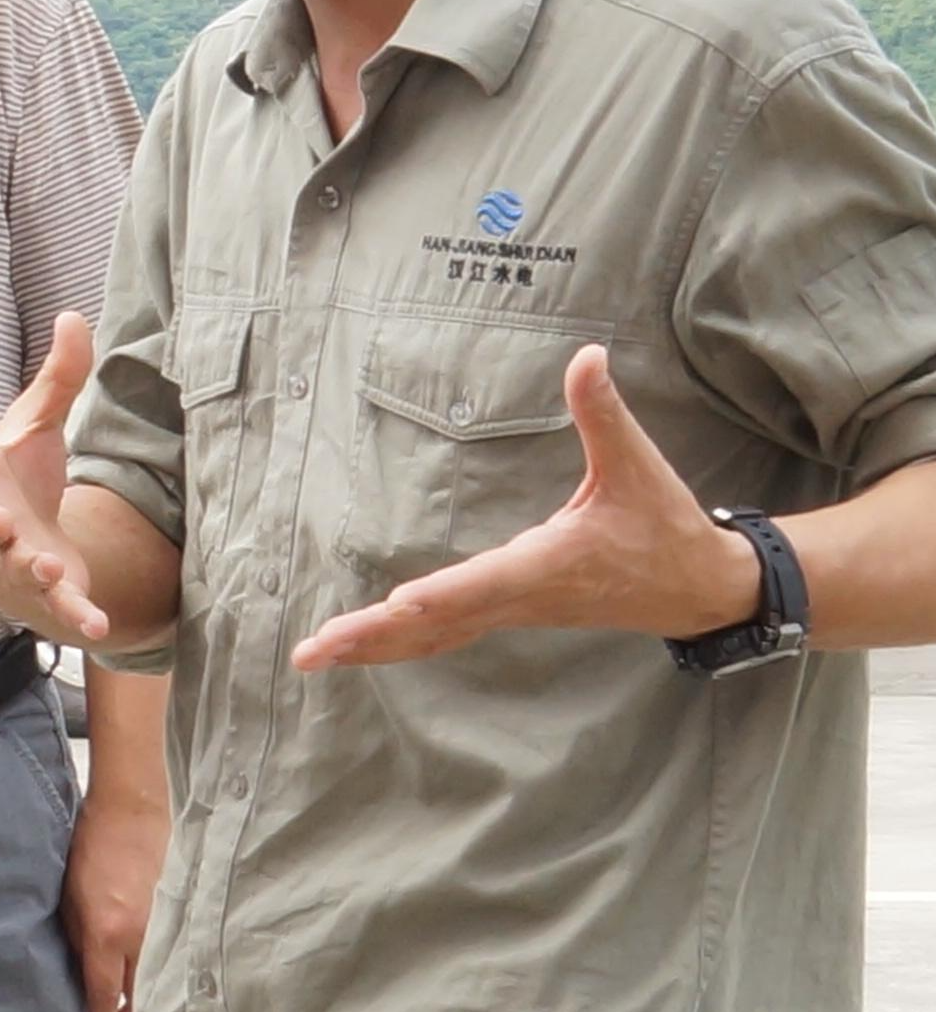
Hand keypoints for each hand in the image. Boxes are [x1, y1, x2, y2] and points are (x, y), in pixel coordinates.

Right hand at [0, 314, 114, 642]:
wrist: (27, 543)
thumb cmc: (23, 479)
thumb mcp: (39, 427)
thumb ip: (58, 378)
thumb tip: (75, 314)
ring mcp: (10, 563)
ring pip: (9, 569)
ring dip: (25, 568)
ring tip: (45, 564)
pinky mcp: (42, 595)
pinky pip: (54, 609)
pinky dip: (73, 618)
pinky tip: (96, 628)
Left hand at [62, 790, 164, 1011]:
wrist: (133, 811)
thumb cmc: (90, 849)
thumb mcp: (69, 898)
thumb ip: (76, 939)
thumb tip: (79, 976)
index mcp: (106, 934)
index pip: (103, 997)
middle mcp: (141, 940)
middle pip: (141, 1003)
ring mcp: (168, 931)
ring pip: (161, 986)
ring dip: (148, 1002)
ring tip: (132, 1009)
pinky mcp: (186, 920)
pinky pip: (176, 961)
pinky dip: (165, 976)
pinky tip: (155, 978)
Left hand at [293, 342, 749, 670]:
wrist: (699, 588)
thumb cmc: (665, 524)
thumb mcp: (637, 463)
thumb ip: (603, 411)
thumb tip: (588, 354)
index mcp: (550, 563)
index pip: (485, 581)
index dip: (441, 595)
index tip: (396, 607)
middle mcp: (524, 596)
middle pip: (439, 622)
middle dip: (375, 636)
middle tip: (313, 651)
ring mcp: (516, 611)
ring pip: (435, 637)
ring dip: (375, 648)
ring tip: (311, 657)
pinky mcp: (512, 613)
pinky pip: (446, 635)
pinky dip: (401, 644)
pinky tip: (362, 650)